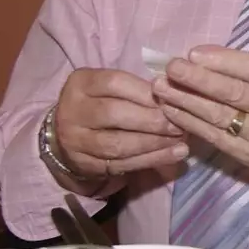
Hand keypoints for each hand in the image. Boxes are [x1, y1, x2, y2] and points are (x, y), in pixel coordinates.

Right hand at [55, 69, 187, 178]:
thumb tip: (175, 95)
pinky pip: (121, 164)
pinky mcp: (85, 164)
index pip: (115, 83)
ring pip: (117, 144)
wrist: (69, 138)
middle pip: (114, 114)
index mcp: (81, 83)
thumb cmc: (102, 105)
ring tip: (180, 140)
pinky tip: (174, 155)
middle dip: (152, 120)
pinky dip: (151, 160)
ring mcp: (76, 140)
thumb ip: (137, 90)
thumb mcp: (111, 89)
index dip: (146, 92)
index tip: (172, 99)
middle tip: (179, 124)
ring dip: (154, 143)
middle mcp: (73, 110)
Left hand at [152, 46, 248, 176]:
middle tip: (170, 68)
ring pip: (219, 117)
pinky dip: (190, 123)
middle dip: (197, 80)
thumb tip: (202, 58)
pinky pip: (214, 137)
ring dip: (185, 101)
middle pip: (234, 94)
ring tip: (161, 87)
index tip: (193, 52)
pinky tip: (171, 110)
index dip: (223, 61)